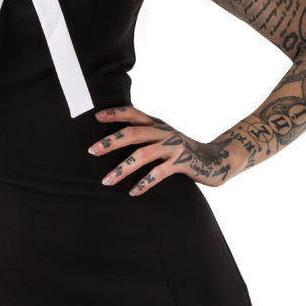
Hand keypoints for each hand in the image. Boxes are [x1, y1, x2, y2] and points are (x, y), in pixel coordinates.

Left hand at [87, 105, 237, 192]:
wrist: (215, 159)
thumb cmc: (182, 152)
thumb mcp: (163, 138)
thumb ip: (145, 136)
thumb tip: (114, 141)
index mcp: (157, 124)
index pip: (133, 113)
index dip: (115, 113)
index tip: (96, 117)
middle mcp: (164, 132)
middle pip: (132, 133)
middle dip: (110, 142)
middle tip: (91, 151)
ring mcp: (173, 146)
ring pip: (142, 155)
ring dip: (122, 168)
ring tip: (106, 181)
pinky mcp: (182, 162)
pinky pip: (159, 173)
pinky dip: (144, 183)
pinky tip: (133, 192)